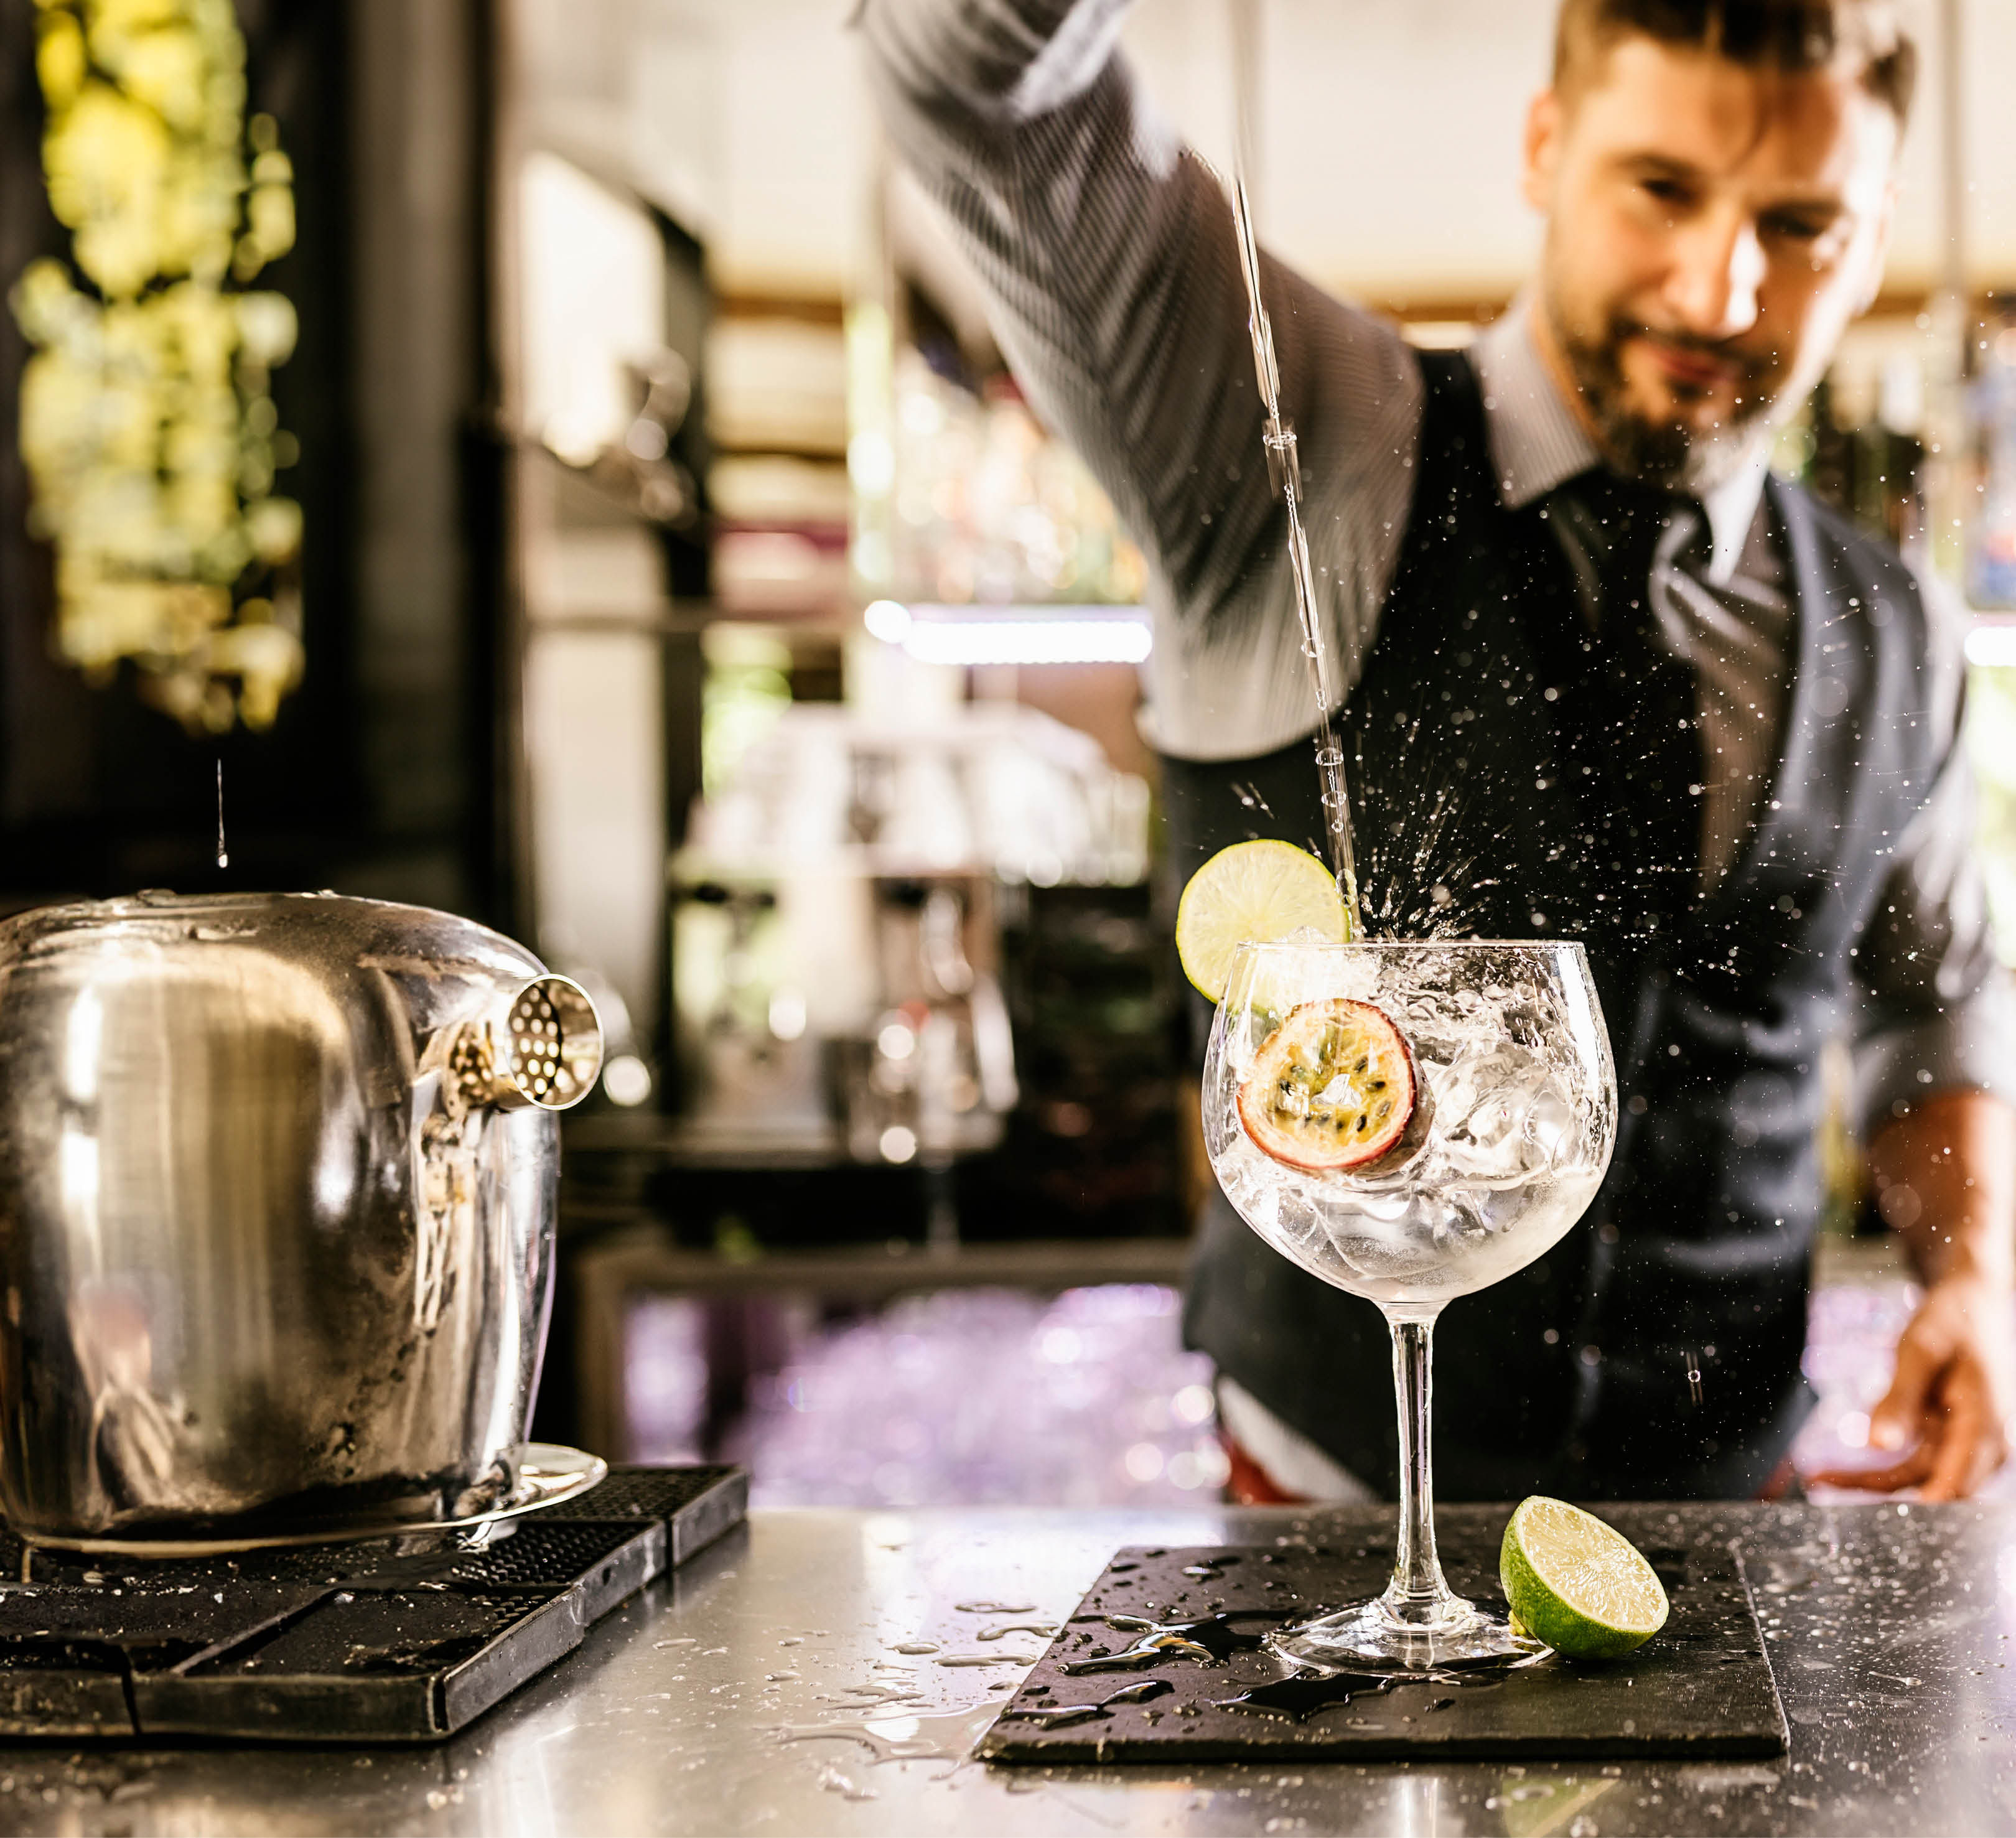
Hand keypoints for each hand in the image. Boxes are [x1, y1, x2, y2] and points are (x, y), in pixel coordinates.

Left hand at [1809, 1274, 2015, 1500]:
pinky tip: (1841, 1469)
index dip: (1923, 1507)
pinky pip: (1915, 1459)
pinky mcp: (1948, 1437)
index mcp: (1984, 1423)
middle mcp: (1981, 1441)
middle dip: (1883, 1494)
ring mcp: (1964, 1441)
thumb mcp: (1919, 1353)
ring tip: (1819, 1478)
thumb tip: (1877, 1444)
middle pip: (1933, 1485)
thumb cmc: (1951, 1323)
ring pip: (1918, 1475)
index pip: (1956, 1481)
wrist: (1973, 1304)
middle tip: (1826, 1485)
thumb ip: (1899, 1399)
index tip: (1881, 1522)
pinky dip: (1880, 1463)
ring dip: (1873, 1480)